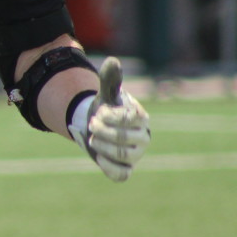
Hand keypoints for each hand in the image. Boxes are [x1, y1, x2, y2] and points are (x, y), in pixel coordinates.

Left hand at [70, 57, 150, 181]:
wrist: (99, 127)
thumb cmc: (107, 109)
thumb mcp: (107, 94)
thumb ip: (110, 79)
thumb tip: (113, 61)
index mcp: (141, 118)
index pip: (130, 119)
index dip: (110, 116)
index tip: (100, 112)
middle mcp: (143, 138)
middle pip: (124, 140)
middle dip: (102, 131)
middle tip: (93, 124)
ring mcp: (136, 155)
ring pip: (122, 156)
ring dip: (101, 146)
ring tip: (94, 137)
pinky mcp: (126, 170)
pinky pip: (121, 175)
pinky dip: (107, 166)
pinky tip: (97, 155)